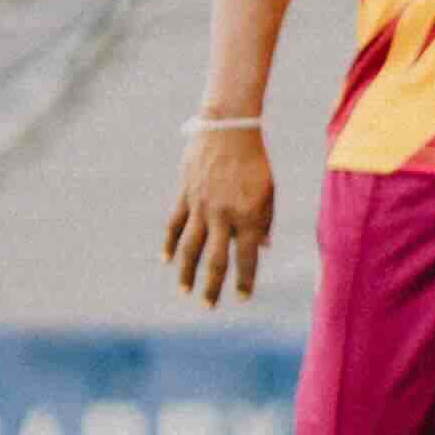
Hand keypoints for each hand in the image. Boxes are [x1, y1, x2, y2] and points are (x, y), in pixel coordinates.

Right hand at [163, 120, 278, 304]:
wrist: (229, 128)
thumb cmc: (255, 162)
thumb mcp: (267, 192)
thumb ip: (265, 221)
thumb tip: (263, 249)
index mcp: (250, 216)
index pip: (247, 258)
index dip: (244, 281)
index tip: (242, 298)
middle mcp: (224, 215)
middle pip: (216, 259)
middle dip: (212, 286)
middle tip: (208, 307)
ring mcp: (201, 205)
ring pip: (190, 247)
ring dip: (186, 272)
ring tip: (185, 291)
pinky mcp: (185, 194)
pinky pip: (174, 224)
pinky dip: (169, 243)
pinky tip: (166, 260)